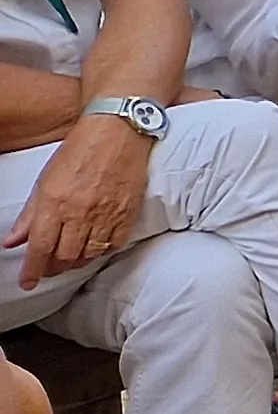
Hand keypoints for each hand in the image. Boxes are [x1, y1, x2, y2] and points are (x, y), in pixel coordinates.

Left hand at [10, 117, 150, 289]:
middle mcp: (80, 212)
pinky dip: (101, 251)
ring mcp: (107, 214)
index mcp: (55, 203)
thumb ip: (30, 215)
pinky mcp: (128, 212)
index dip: (32, 270)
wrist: (118, 131)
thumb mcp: (45, 180)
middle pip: (65, 257)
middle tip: (48, 269)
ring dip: (76, 262)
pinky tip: (93, 247)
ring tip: (69, 259)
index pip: (40, 248)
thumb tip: (13, 240)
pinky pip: (113, 244)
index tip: (28, 282)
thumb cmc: (80, 150)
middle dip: (53, 269)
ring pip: (89, 254)